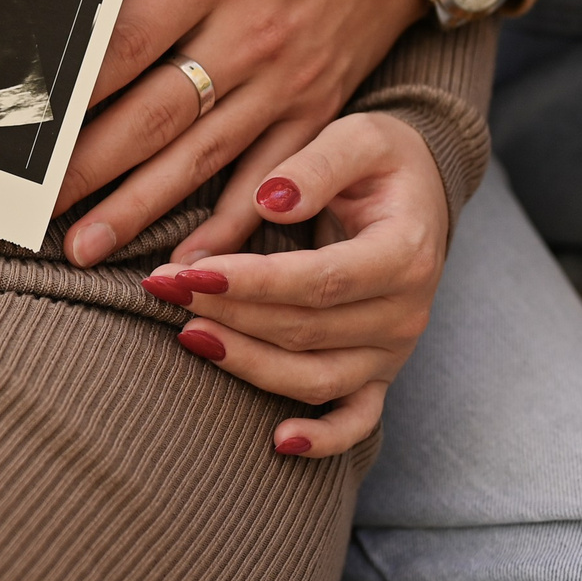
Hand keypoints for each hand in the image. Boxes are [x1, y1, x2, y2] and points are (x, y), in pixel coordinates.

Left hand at [45, 0, 503, 265]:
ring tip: (85, 249)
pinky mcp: (318, 111)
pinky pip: (269, 179)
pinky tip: (192, 264)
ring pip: (203, 157)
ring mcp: (288, 81)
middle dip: (92, 165)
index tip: (28, 117)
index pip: (130, 40)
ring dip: (142, 207)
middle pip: (157, 111)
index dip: (77, 83)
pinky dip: (231, 226)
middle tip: (37, 205)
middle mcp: (251, 34)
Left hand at [138, 112, 449, 457]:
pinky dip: (323, 439)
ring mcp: (393, 350)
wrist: (419, 193)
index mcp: (405, 253)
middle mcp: (406, 312)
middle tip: (161, 288)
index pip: (320, 280)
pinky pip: (357, 420)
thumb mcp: (358, 137)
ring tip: (186, 335)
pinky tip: (279, 443)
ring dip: (246, 363)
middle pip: (305, 330)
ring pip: (314, 377)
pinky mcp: (380, 372)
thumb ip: (316, 166)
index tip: (191, 272)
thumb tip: (270, 199)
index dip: (252, 282)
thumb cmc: (381, 161)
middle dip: (228, 312)